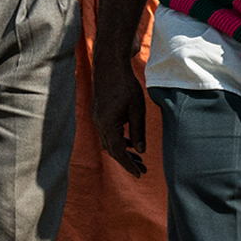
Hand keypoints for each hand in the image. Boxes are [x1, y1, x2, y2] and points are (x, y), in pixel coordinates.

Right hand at [92, 59, 149, 177]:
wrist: (109, 65)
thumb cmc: (125, 85)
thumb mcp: (137, 109)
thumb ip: (138, 131)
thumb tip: (140, 150)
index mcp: (108, 124)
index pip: (118, 152)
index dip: (129, 165)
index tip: (139, 174)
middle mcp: (99, 123)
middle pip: (111, 150)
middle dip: (127, 161)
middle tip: (143, 169)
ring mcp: (97, 118)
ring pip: (108, 142)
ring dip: (122, 151)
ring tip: (138, 158)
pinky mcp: (99, 112)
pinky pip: (107, 133)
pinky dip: (118, 140)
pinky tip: (129, 141)